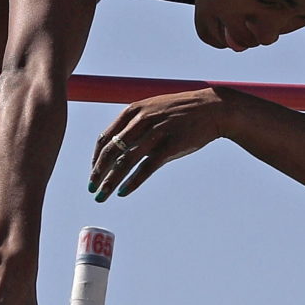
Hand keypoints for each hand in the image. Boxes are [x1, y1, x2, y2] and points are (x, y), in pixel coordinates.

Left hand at [88, 87, 232, 200]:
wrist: (212, 108)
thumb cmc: (181, 112)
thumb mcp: (153, 110)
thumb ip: (135, 126)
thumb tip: (118, 149)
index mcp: (133, 111)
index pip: (105, 138)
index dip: (95, 158)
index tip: (93, 173)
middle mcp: (141, 120)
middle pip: (111, 151)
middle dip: (98, 172)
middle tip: (92, 189)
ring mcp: (156, 132)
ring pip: (125, 161)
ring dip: (110, 181)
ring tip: (102, 196)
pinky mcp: (170, 146)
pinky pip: (146, 168)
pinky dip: (132, 182)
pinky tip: (122, 192)